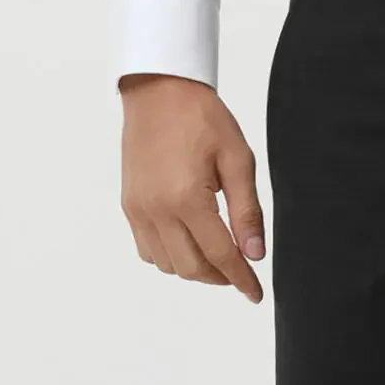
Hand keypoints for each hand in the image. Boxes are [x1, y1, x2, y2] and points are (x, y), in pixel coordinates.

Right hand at [119, 73, 265, 303]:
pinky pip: (147, 250)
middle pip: (191, 268)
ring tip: (218, 255)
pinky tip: (188, 242)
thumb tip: (255, 253)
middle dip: (220, 276)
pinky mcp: (129, 206)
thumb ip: (246, 210)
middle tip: (241, 271)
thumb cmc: (201, 117)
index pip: (219, 255)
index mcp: (187, 199)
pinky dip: (169, 257)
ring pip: (167, 265)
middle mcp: (157, 211)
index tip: (256, 293)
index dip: (241, 279)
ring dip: (194, 268)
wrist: (159, 91)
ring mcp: (138, 211)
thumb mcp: (237, 157)